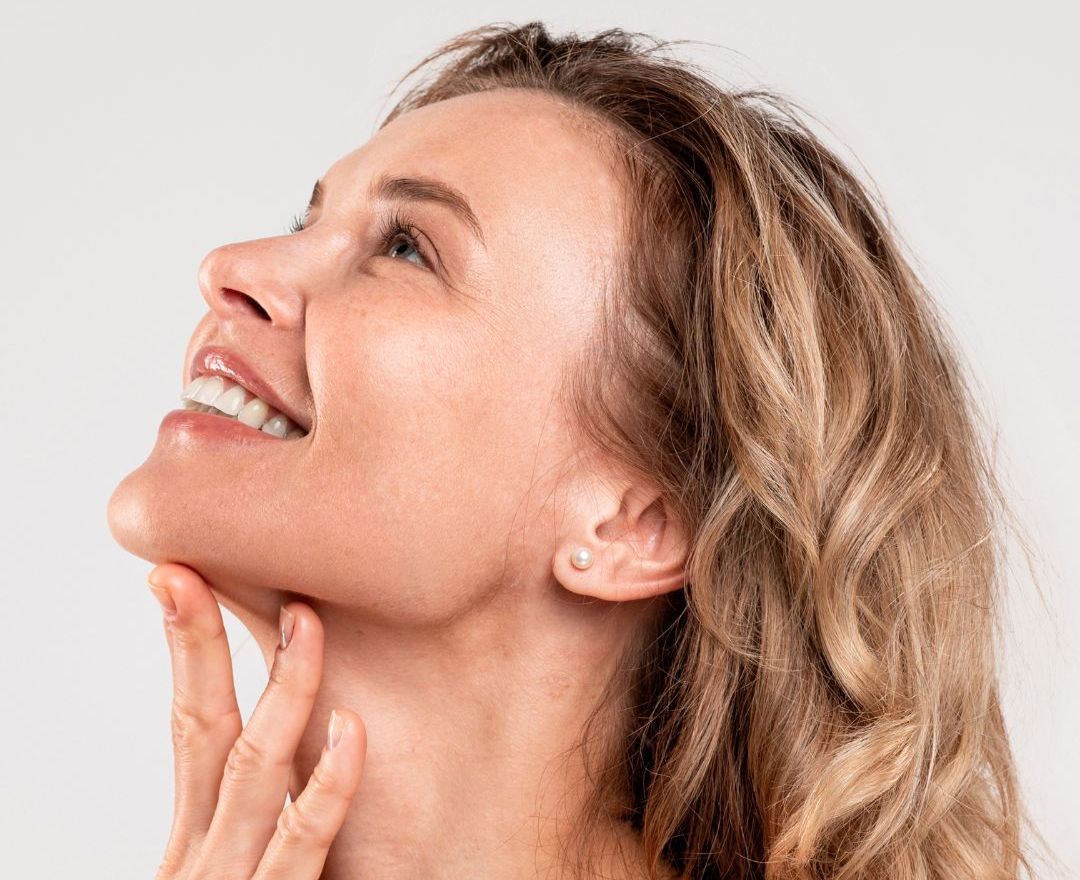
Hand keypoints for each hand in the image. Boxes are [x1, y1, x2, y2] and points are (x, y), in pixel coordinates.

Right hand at [144, 562, 366, 878]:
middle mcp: (207, 847)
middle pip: (202, 728)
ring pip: (253, 769)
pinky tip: (350, 730)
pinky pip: (300, 841)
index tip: (180, 579)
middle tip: (198, 569)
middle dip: (201, 645)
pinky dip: (326, 785)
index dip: (187, 649)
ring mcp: (235, 876)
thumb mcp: (238, 867)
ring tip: (305, 620)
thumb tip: (289, 749)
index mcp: (200, 832)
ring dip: (282, 688)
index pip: (193, 723)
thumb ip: (257, 817)